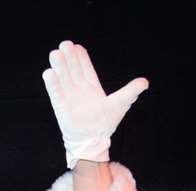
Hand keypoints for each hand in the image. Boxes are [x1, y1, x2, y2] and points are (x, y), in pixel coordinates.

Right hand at [42, 40, 148, 166]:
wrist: (93, 141)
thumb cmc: (106, 123)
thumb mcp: (121, 104)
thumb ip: (130, 91)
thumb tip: (145, 82)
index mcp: (91, 87)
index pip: (85, 68)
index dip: (81, 57)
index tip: (76, 46)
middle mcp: (78, 90)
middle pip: (72, 70)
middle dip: (68, 58)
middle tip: (64, 44)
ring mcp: (69, 98)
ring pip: (63, 79)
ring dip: (59, 66)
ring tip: (55, 54)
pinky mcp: (61, 108)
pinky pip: (56, 94)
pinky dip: (53, 84)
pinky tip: (49, 73)